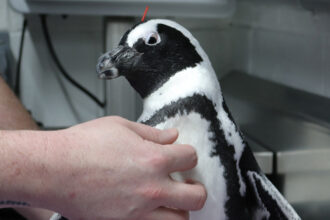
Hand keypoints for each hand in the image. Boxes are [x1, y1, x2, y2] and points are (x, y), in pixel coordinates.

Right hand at [41, 116, 205, 219]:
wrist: (53, 169)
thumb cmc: (81, 146)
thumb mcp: (120, 127)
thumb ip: (152, 133)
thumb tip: (172, 136)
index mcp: (153, 159)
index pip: (191, 157)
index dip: (189, 154)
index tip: (183, 155)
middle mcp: (151, 188)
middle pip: (196, 196)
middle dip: (196, 188)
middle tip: (187, 183)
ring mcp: (138, 211)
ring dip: (179, 209)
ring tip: (169, 200)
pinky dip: (154, 218)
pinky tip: (148, 209)